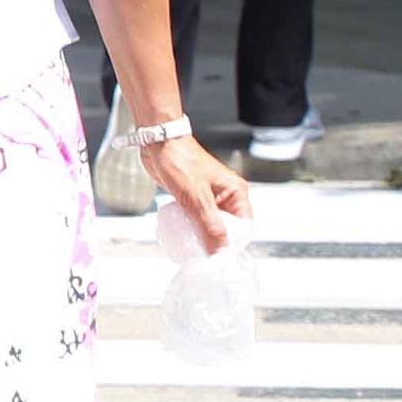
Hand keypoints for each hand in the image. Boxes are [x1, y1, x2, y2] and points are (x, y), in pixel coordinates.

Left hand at [147, 130, 251, 251]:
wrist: (158, 144)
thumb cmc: (180, 162)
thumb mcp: (197, 198)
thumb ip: (210, 225)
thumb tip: (220, 250)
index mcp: (236, 192)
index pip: (243, 226)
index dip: (233, 243)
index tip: (218, 257)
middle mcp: (226, 195)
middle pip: (227, 227)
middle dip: (216, 241)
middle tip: (202, 254)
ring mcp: (210, 196)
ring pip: (210, 223)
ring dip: (202, 235)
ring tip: (191, 247)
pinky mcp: (193, 197)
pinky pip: (197, 218)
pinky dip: (191, 226)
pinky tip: (182, 234)